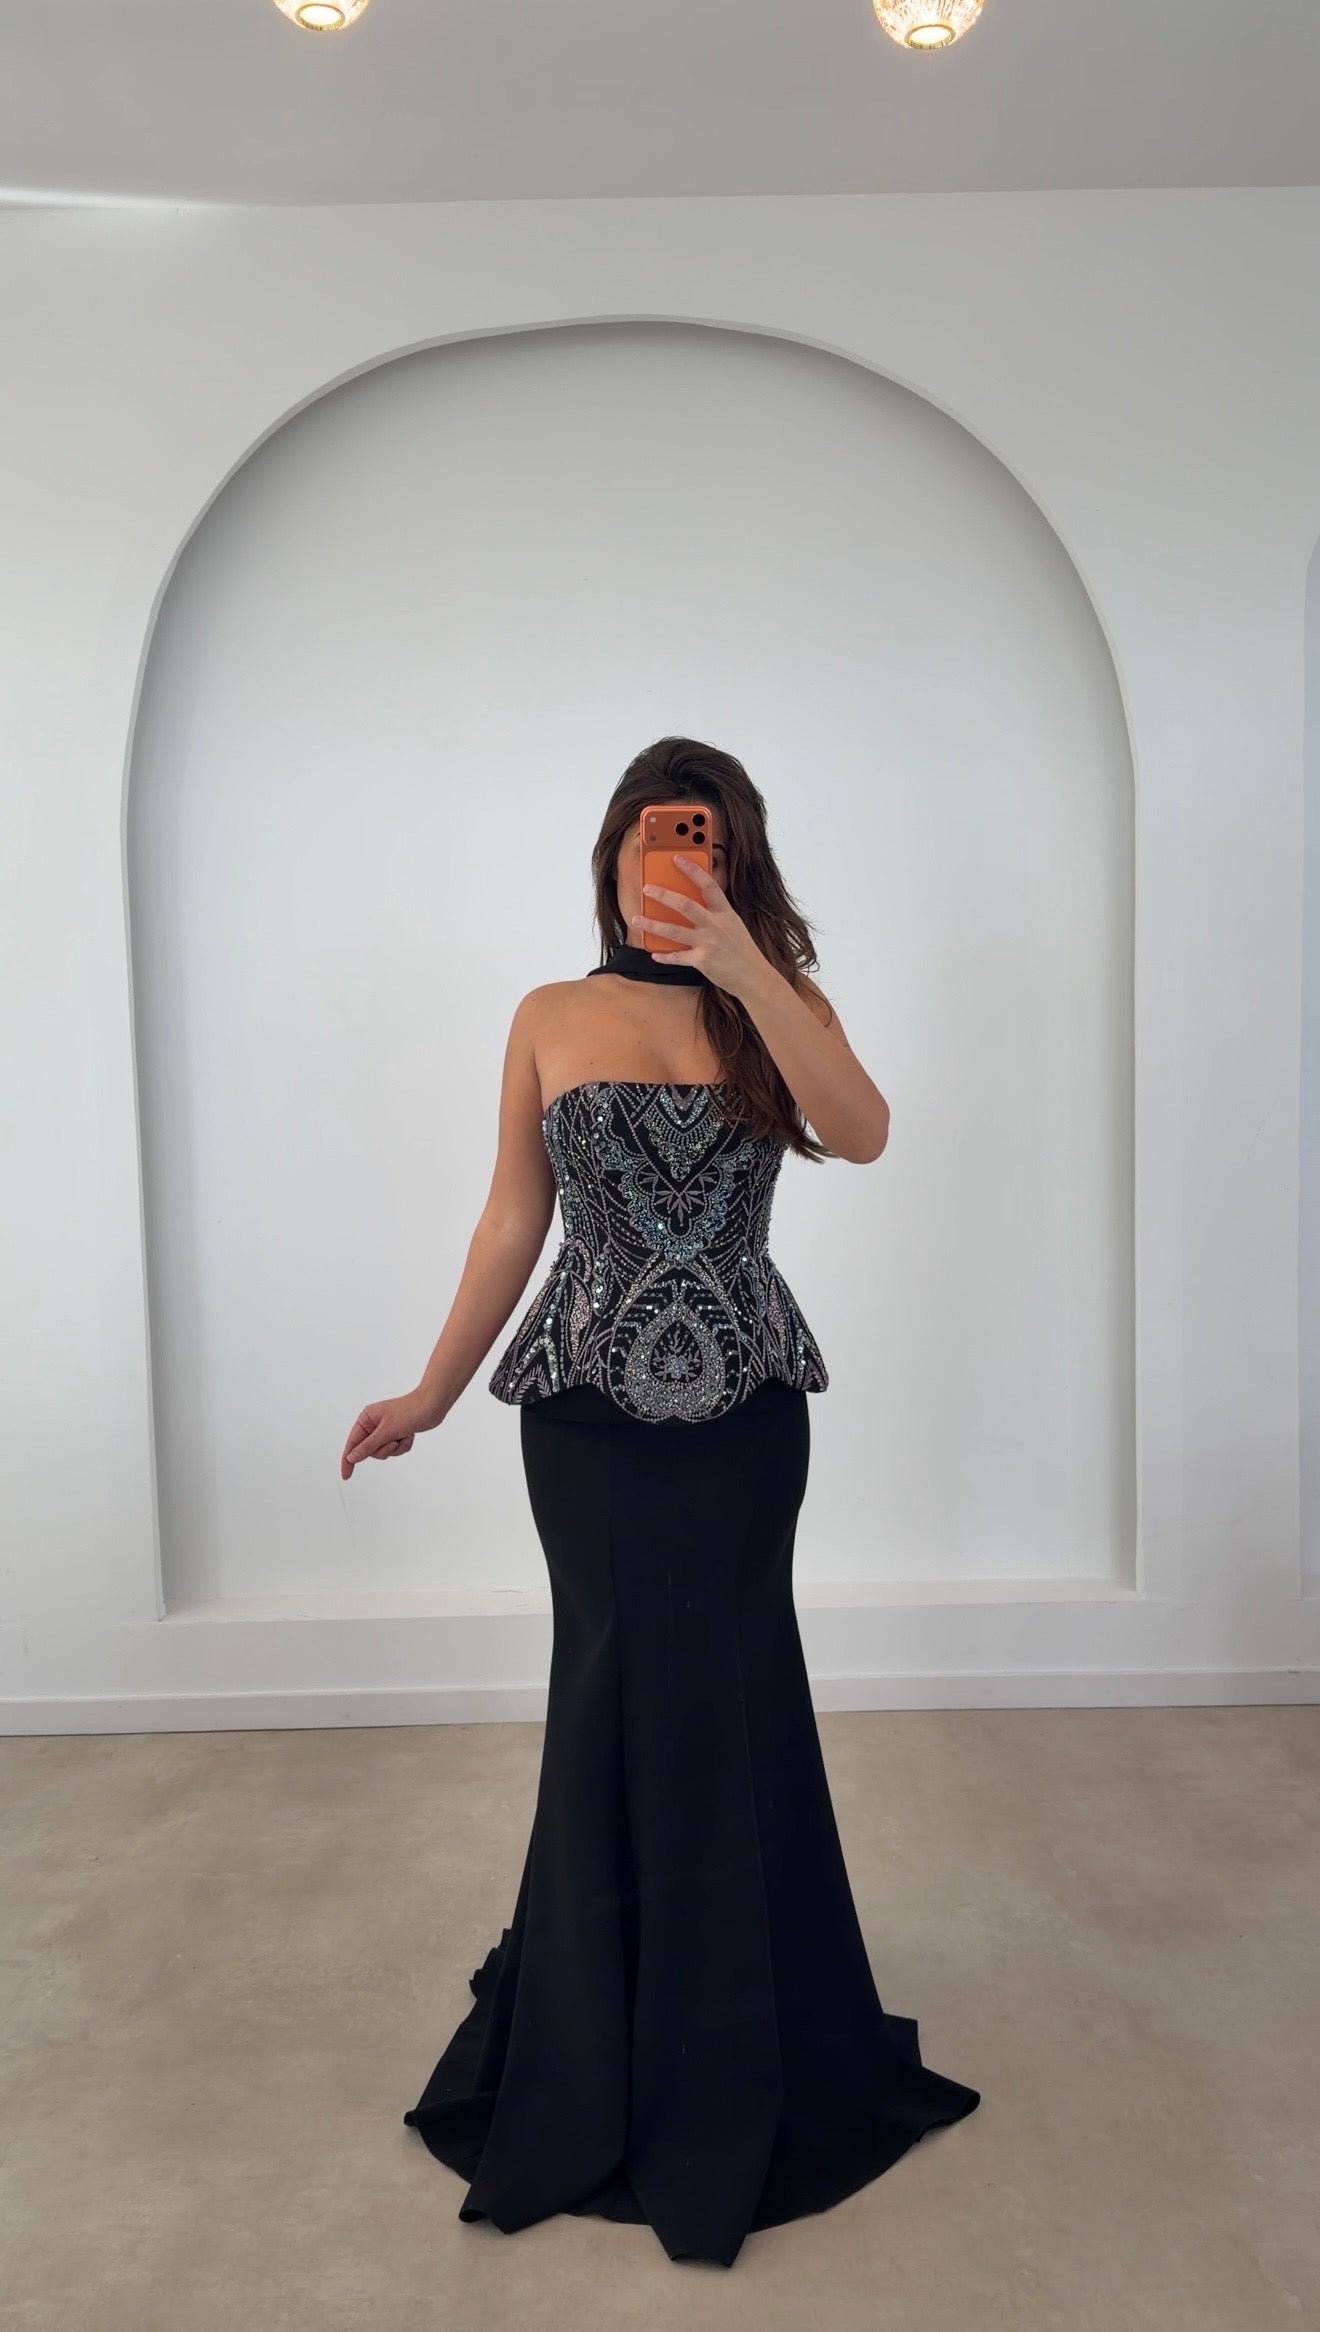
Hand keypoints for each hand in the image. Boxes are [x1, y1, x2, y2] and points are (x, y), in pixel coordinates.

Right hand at [340, 1388, 437, 1478]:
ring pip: (384, 1452)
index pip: (352, 1443)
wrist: (432, 1406)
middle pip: (370, 1451)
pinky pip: (396, 1450)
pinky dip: (403, 1445)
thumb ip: (367, 1446)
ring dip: (396, 1448)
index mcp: (367, 1419)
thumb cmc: (410, 1411)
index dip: (348, 1460)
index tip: (346, 1475)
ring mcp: (386, 1430)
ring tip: (403, 1436)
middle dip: (384, 1449)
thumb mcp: (386, 1431)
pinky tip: (409, 1435)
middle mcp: (374, 1425)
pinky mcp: (397, 1434)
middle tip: (393, 1442)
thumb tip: (352, 1457)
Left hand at [634, 855, 768, 1000]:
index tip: (677, 859)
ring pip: (674, 930)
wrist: (754, 977)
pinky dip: (665, 956)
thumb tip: (690, 905)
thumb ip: (715, 914)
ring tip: (636, 919)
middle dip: (664, 895)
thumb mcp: (734, 926)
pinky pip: (678, 957)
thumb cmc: (742, 950)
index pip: (708, 885)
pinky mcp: (702, 961)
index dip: (692, 870)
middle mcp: (716, 925)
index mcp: (726, 913)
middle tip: (647, 888)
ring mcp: (709, 943)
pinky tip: (654, 954)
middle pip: (686, 905)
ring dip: (653, 924)